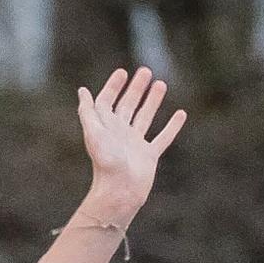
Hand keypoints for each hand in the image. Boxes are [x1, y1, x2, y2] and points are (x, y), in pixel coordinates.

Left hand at [75, 64, 186, 227]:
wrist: (119, 191)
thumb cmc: (105, 163)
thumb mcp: (94, 133)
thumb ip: (88, 112)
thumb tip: (82, 91)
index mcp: (106, 127)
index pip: (108, 101)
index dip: (113, 86)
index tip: (123, 72)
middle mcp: (120, 134)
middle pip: (128, 105)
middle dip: (136, 88)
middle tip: (145, 71)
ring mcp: (135, 144)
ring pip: (145, 117)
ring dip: (152, 101)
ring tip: (160, 83)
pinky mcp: (149, 155)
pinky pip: (163, 137)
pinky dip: (172, 126)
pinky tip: (180, 113)